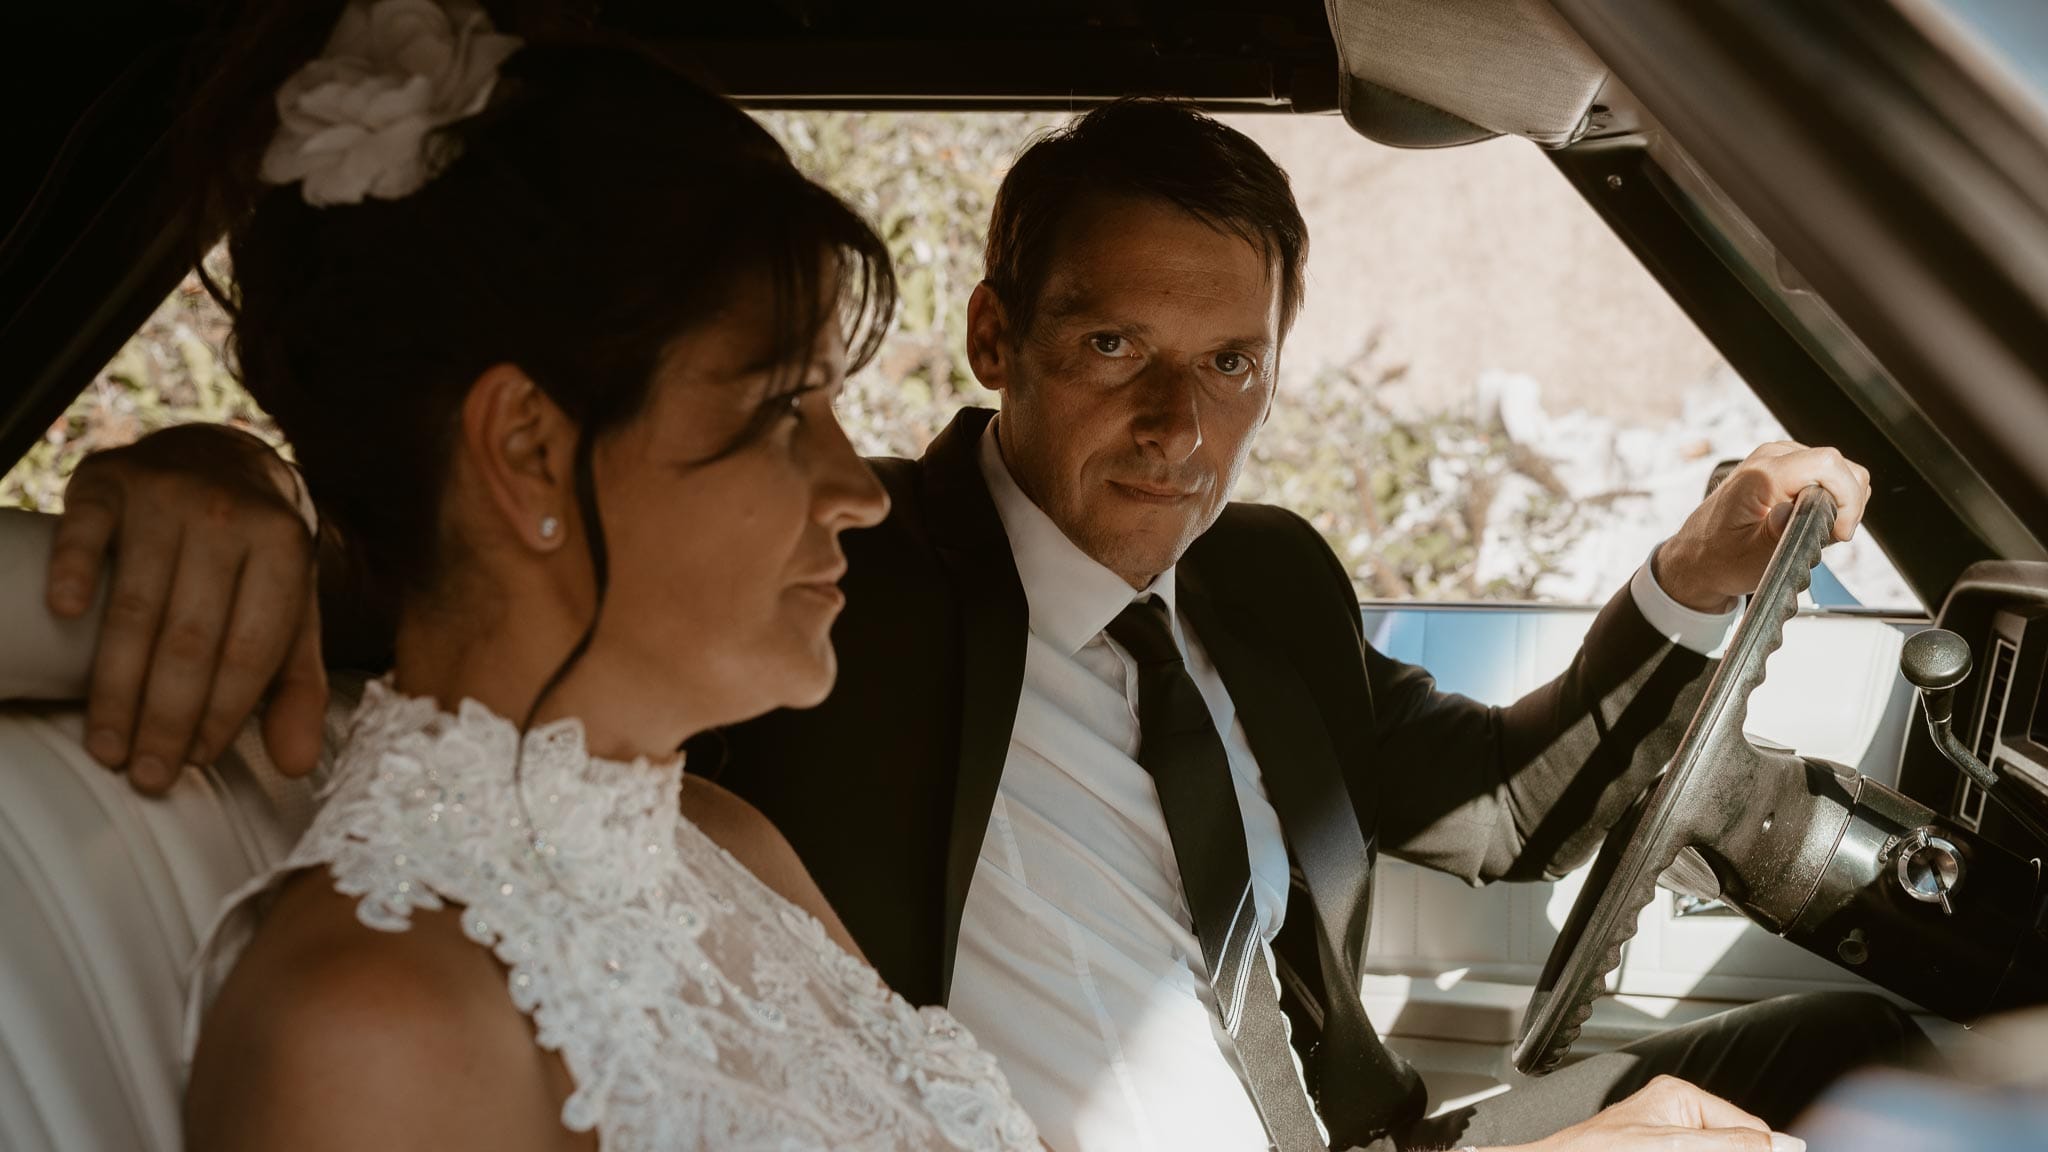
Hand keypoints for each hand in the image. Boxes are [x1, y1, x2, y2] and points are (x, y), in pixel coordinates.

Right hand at [45, 424, 326, 792]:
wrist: (222, 458)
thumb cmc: (256, 556)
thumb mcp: (293, 611)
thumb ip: (296, 685)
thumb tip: (298, 765)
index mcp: (284, 548)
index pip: (251, 648)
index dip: (222, 712)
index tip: (193, 762)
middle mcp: (228, 516)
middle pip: (190, 637)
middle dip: (165, 716)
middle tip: (144, 775)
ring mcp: (166, 494)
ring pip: (135, 605)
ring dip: (116, 684)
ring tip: (105, 745)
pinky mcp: (108, 480)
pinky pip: (86, 531)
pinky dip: (74, 571)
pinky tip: (64, 614)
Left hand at [1497, 1075, 1804, 1150]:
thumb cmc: (1597, 1151)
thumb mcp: (1673, 1145)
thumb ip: (1730, 1143)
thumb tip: (1785, 1145)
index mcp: (1680, 1096)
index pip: (1749, 1128)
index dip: (1762, 1150)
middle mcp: (1675, 1112)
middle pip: (1734, 1143)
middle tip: (1700, 1151)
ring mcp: (1666, 1136)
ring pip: (1717, 1149)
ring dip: (1726, 1151)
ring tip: (1675, 1149)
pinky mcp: (1657, 1148)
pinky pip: (1695, 1149)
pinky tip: (1682, 1151)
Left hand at [1653, 442, 1871, 612]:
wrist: (1697, 557)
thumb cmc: (1720, 559)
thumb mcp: (1753, 556)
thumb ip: (1780, 532)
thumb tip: (1802, 510)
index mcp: (1762, 475)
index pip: (1829, 464)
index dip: (1847, 499)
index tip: (1839, 531)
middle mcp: (1771, 458)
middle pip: (1840, 467)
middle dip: (1846, 505)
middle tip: (1825, 537)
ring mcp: (1778, 459)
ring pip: (1838, 472)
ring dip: (1837, 505)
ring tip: (1811, 531)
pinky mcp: (1784, 466)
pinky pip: (1826, 476)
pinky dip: (1828, 500)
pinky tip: (1807, 521)